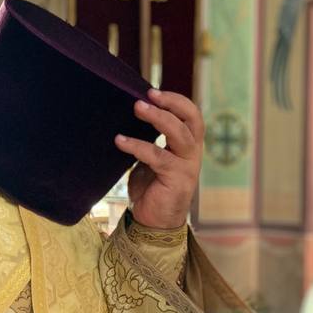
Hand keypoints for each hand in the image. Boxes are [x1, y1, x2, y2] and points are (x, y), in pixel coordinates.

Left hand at [115, 89, 204, 230]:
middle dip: (172, 103)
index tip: (152, 91)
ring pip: (180, 134)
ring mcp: (187, 166)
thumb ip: (149, 139)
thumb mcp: (150, 159)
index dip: (176, 101)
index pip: (192, 115)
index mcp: (188, 145)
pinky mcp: (177, 180)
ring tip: (137, 107)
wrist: (152, 222)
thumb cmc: (150, 188)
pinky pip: (158, 157)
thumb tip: (129, 116)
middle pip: (192, 119)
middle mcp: (192, 153)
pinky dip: (137, 146)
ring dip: (158, 118)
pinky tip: (120, 141)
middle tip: (148, 95)